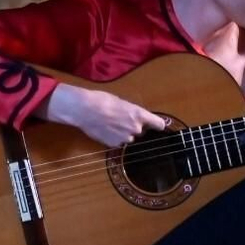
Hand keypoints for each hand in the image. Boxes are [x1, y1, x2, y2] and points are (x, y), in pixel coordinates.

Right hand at [40, 84, 166, 147]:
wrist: (85, 110)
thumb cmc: (102, 100)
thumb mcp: (121, 102)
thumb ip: (131, 112)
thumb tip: (136, 117)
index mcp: (139, 114)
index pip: (158, 124)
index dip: (158, 125)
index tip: (159, 126)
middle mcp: (135, 128)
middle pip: (140, 130)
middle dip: (133, 127)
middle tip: (120, 119)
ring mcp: (125, 138)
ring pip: (128, 137)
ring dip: (122, 133)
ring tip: (110, 124)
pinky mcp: (114, 145)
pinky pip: (117, 142)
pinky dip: (113, 138)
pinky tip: (105, 130)